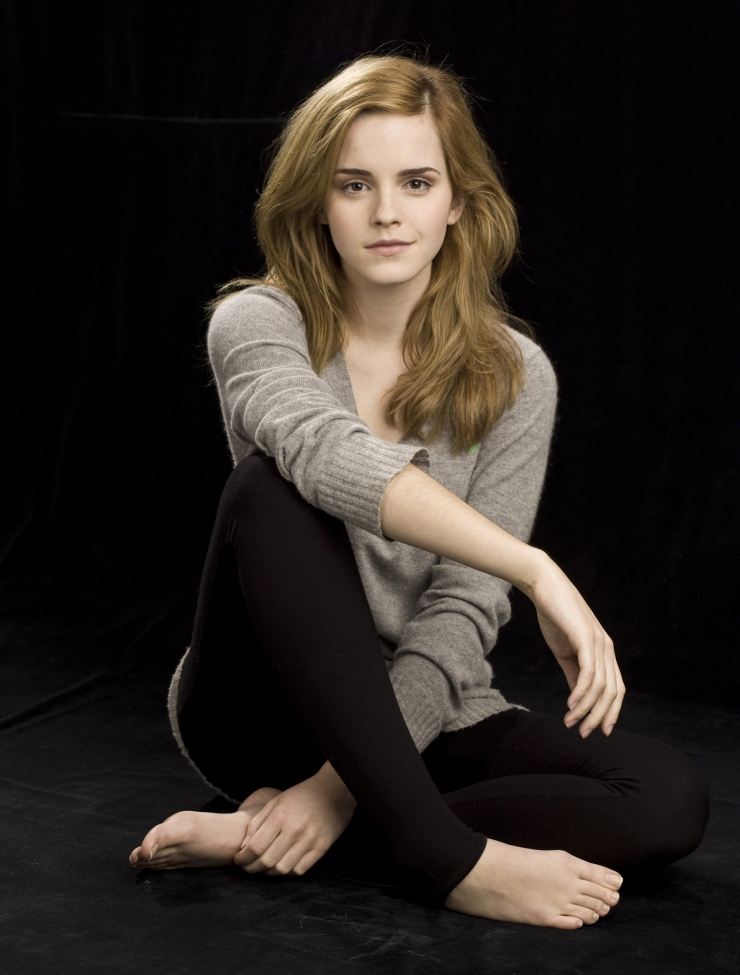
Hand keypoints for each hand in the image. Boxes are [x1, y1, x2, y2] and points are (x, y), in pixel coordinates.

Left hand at [234, 764, 356, 876]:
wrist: (335, 790)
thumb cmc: (302, 794)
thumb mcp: (276, 800)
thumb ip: (258, 821)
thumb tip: (244, 845)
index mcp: (280, 816)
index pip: (255, 846)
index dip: (243, 858)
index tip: (239, 860)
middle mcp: (294, 830)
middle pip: (267, 861)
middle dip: (252, 868)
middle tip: (248, 868)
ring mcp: (309, 840)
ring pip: (282, 869)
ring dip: (269, 873)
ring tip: (264, 868)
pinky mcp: (321, 848)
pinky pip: (300, 870)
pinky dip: (288, 872)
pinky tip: (283, 865)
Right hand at [525, 556, 625, 737]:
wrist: (544, 586)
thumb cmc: (554, 615)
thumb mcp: (565, 650)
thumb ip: (574, 673)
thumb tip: (579, 699)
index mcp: (604, 651)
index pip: (616, 688)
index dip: (611, 711)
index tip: (599, 730)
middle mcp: (607, 648)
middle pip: (612, 692)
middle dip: (599, 716)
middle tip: (584, 733)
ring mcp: (599, 642)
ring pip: (600, 686)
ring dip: (586, 709)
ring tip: (571, 723)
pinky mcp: (585, 638)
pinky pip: (589, 672)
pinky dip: (582, 692)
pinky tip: (571, 704)